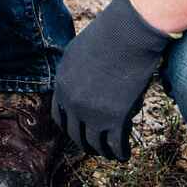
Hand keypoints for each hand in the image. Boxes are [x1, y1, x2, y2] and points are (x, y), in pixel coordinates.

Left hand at [51, 0, 171, 160]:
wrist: (127, 33)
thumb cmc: (107, 35)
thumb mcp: (78, 52)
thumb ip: (74, 73)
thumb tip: (82, 87)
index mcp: (61, 84)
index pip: (59, 117)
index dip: (70, 127)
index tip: (81, 131)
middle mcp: (73, 102)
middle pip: (75, 135)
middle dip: (86, 143)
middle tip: (96, 146)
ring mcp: (93, 113)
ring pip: (95, 145)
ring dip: (103, 152)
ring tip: (112, 152)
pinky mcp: (115, 119)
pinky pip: (115, 146)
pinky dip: (120, 153)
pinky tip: (125, 153)